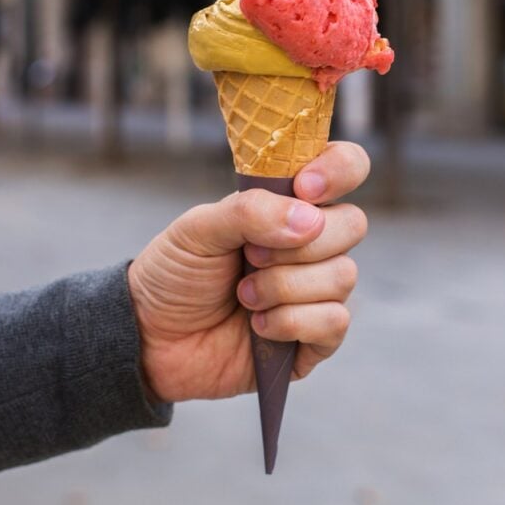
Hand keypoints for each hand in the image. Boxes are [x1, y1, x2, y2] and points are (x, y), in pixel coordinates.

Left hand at [128, 141, 369, 402]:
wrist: (151, 338)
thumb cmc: (176, 273)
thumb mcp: (198, 229)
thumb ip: (249, 212)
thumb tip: (309, 219)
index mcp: (289, 203)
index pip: (346, 166)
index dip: (338, 171)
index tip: (304, 189)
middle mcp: (312, 243)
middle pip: (353, 223)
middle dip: (299, 244)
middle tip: (250, 256)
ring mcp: (318, 290)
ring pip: (343, 275)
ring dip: (284, 286)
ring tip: (243, 296)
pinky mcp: (316, 338)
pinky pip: (334, 321)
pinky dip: (291, 322)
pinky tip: (258, 326)